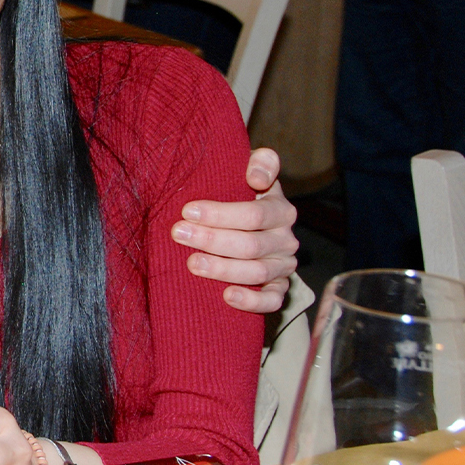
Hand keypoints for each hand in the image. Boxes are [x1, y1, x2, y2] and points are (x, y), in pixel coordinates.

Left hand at [175, 147, 298, 312]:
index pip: (254, 214)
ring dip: (223, 269)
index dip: (221, 213)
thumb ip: (262, 163)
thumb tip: (256, 176)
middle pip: (250, 244)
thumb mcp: (252, 174)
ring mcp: (283, 266)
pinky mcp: (279, 289)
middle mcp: (285, 239)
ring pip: (257, 272)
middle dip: (211, 239)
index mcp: (281, 210)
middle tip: (178, 234)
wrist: (254, 228)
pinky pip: (272, 300)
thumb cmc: (244, 197)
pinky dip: (252, 301)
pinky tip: (227, 296)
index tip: (187, 210)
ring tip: (192, 263)